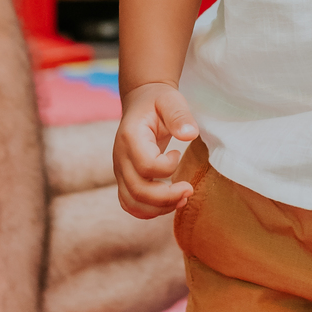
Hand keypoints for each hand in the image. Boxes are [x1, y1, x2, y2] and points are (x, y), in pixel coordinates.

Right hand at [114, 82, 197, 218]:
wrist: (141, 102)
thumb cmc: (158, 102)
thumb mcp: (171, 101)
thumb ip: (180, 116)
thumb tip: (190, 135)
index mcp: (130, 137)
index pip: (146, 165)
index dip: (167, 167)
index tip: (178, 154)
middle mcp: (120, 157)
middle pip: (138, 190)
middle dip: (167, 197)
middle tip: (189, 189)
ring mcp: (120, 171)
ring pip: (132, 202)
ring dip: (159, 208)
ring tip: (183, 199)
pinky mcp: (125, 179)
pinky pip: (130, 204)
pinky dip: (149, 211)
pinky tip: (169, 203)